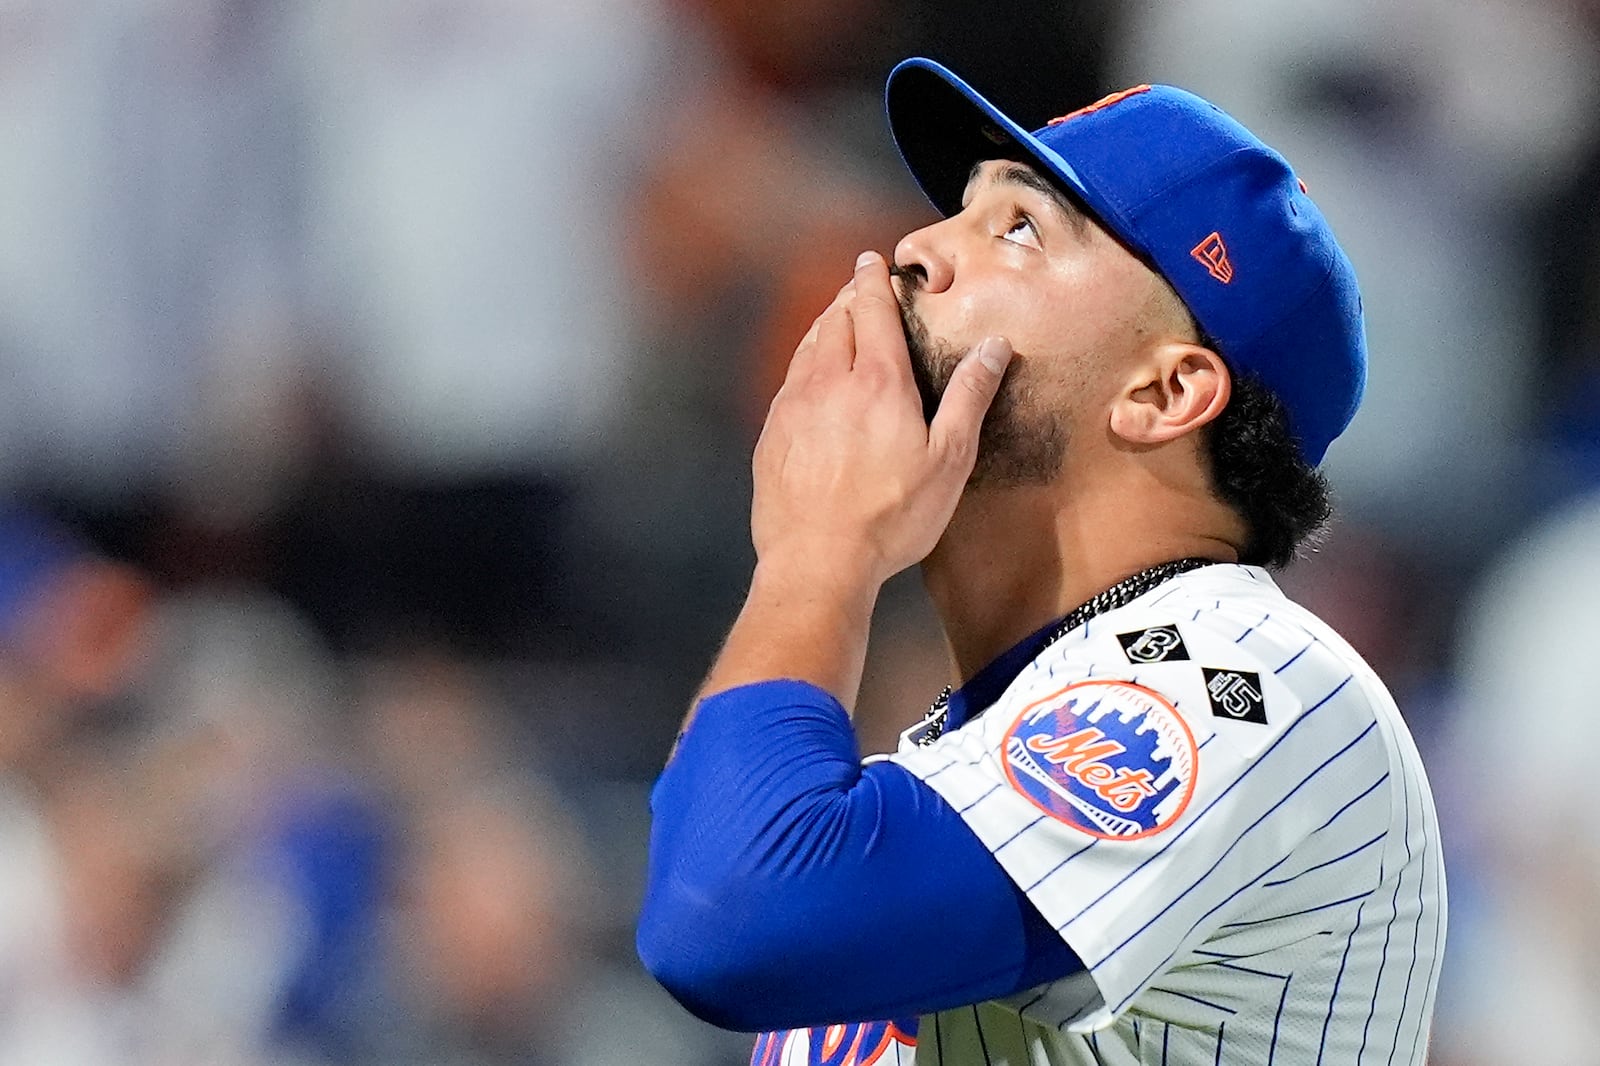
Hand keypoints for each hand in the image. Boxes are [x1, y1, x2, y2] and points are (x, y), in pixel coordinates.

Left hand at [750, 250, 1013, 590]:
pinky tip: (811, 381)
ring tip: (836, 322)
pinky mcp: (771, 436)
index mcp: (878, 381)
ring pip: (806, 347)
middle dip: (847, 298)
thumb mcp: (948, 460)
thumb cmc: (890, 517)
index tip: (872, 262)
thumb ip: (969, 397)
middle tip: (858, 289)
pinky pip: (788, 383)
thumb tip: (994, 348)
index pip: (870, 310)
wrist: (817, 561)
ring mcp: (793, 407)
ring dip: (823, 327)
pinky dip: (803, 366)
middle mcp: (828, 382)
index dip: (872, 280)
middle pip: (833, 320)